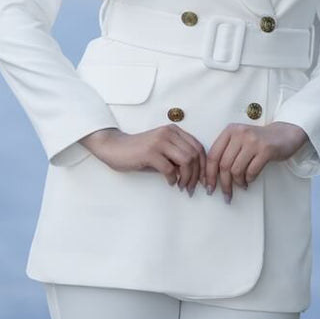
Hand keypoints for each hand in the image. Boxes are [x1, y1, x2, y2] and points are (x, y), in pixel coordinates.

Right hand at [80, 125, 206, 190]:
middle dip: (197, 175)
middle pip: (194, 155)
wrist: (115, 147)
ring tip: (183, 187)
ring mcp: (159, 141)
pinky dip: (173, 179)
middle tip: (192, 188)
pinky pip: (169, 169)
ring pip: (186, 161)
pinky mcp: (150, 152)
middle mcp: (169, 133)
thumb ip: (178, 157)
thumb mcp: (162, 151)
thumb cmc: (139, 151)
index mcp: (174, 130)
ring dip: (187, 178)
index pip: (198, 147)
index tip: (204, 180)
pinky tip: (170, 183)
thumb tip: (195, 174)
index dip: (204, 166)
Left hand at [203, 122, 309, 203]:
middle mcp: (240, 134)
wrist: (283, 134)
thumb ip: (226, 152)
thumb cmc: (258, 140)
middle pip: (224, 165)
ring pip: (236, 170)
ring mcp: (253, 141)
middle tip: (225, 194)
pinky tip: (250, 180)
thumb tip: (212, 176)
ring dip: (238, 182)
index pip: (213, 155)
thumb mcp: (239, 139)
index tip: (208, 186)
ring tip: (241, 185)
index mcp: (230, 130)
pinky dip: (249, 179)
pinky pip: (251, 171)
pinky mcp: (266, 149)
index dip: (209, 174)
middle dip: (224, 183)